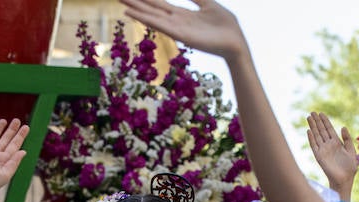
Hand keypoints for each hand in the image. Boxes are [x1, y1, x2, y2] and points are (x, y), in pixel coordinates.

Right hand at [0, 120, 28, 197]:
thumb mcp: (4, 175)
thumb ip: (13, 163)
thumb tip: (24, 151)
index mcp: (3, 161)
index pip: (14, 145)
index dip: (20, 136)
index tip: (26, 127)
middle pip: (5, 140)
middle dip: (11, 130)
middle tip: (17, 120)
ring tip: (4, 121)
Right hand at [120, 0, 246, 57]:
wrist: (235, 42)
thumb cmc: (225, 25)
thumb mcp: (209, 4)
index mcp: (183, 14)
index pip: (159, 4)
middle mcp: (177, 21)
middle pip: (152, 9)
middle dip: (136, 3)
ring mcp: (178, 29)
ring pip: (153, 17)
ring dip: (137, 11)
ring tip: (122, 5)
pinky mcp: (181, 36)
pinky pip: (162, 25)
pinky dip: (147, 20)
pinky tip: (135, 15)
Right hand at [307, 112, 355, 199]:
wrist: (344, 180)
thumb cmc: (349, 168)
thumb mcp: (352, 151)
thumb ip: (347, 140)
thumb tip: (342, 127)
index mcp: (337, 143)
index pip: (329, 129)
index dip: (325, 121)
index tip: (321, 113)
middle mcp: (329, 145)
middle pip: (321, 130)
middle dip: (317, 121)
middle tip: (312, 112)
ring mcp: (323, 150)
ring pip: (316, 135)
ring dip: (313, 127)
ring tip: (309, 118)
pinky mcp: (319, 156)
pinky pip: (314, 145)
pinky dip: (311, 138)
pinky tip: (308, 130)